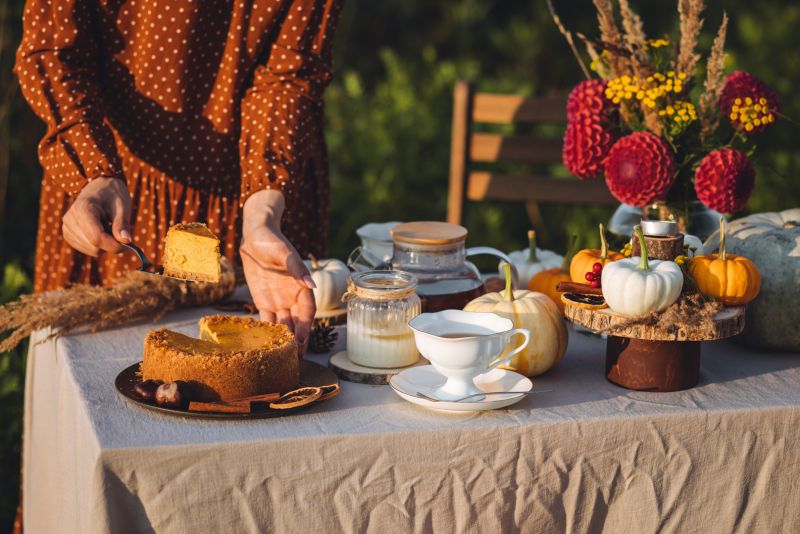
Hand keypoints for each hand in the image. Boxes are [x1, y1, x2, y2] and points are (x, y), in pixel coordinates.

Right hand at [62, 177, 131, 255]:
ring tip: (106, 225)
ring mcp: (66, 228)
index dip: (114, 245)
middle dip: (111, 243)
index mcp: (82, 209)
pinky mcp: (68, 235)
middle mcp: (70, 219)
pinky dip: (98, 244)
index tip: (128, 244)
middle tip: (117, 229)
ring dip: (104, 243)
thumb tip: (126, 241)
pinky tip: (99, 230)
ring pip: (92, 250)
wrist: (99, 187)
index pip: (97, 238)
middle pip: (94, 246)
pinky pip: (88, 249)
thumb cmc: (112, 194)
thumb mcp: (122, 206)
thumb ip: (122, 224)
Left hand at [240, 190, 315, 350]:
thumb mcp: (285, 253)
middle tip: (296, 357)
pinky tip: (266, 344)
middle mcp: (292, 297)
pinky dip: (267, 332)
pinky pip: (266, 320)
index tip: (303, 339)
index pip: (307, 311)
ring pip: (283, 324)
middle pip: (297, 322)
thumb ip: (297, 269)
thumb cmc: (273, 241)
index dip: (307, 325)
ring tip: (284, 356)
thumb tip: (311, 284)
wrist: (254, 237)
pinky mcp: (263, 302)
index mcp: (301, 287)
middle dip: (298, 339)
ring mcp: (278, 301)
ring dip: (284, 339)